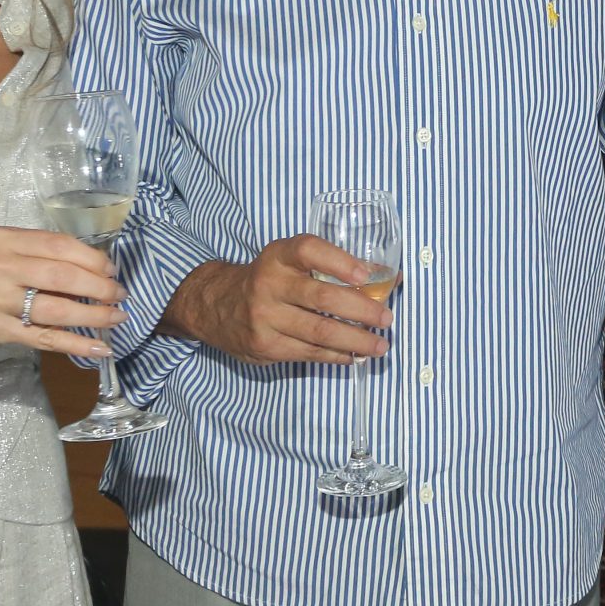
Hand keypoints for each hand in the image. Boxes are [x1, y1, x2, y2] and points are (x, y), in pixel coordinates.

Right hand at [0, 227, 125, 361]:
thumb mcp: (0, 253)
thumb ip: (39, 254)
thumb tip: (96, 267)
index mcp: (3, 240)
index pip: (58, 245)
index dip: (92, 258)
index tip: (112, 270)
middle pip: (62, 276)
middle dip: (99, 287)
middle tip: (119, 295)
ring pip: (56, 309)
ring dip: (94, 315)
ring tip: (117, 318)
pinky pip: (45, 338)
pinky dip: (76, 344)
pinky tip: (100, 347)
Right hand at [158, 236, 391, 366]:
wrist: (217, 305)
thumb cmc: (268, 280)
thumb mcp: (288, 262)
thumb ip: (330, 265)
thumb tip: (387, 276)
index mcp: (278, 256)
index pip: (308, 250)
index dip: (339, 261)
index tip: (366, 276)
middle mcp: (269, 284)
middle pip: (322, 297)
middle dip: (361, 310)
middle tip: (386, 318)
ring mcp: (265, 318)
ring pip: (319, 331)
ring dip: (356, 340)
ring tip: (380, 345)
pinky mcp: (266, 346)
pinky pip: (310, 352)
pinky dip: (337, 355)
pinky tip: (355, 355)